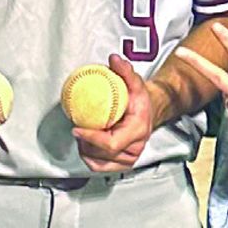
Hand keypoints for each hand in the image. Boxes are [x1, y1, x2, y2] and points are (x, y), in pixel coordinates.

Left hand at [71, 54, 154, 172]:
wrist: (150, 112)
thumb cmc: (141, 100)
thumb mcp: (135, 82)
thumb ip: (125, 71)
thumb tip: (114, 59)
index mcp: (137, 130)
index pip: (111, 143)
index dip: (91, 138)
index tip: (77, 128)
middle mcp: (135, 148)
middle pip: (103, 155)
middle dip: (85, 143)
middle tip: (77, 127)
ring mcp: (129, 158)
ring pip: (99, 163)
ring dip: (86, 150)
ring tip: (82, 135)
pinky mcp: (122, 164)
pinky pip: (101, 167)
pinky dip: (89, 157)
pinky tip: (86, 144)